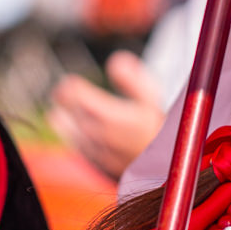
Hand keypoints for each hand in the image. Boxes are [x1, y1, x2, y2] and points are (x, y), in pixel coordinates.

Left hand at [48, 53, 167, 179]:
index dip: (70, 85)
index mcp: (106, 116)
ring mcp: (93, 153)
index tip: (72, 81)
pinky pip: (76, 146)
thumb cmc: (160, 131)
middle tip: (66, 91)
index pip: (72, 94)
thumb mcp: (152, 98)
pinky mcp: (95, 166)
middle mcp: (95, 136)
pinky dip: (72, 135)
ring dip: (64, 117)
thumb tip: (116, 59)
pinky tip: (79, 130)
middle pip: (66, 111)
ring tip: (64, 109)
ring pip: (66, 131)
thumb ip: (133, 77)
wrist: (166, 170)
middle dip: (65, 99)